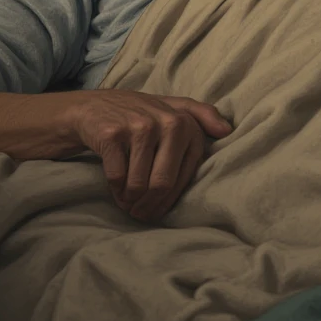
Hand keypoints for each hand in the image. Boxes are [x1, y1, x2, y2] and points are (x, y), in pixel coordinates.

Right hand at [70, 89, 232, 221]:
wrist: (92, 106)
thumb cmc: (138, 114)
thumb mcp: (171, 109)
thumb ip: (201, 115)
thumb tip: (228, 129)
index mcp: (185, 123)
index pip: (184, 176)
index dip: (169, 200)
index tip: (158, 208)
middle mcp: (166, 121)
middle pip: (162, 184)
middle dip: (149, 206)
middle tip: (139, 213)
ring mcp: (139, 126)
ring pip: (138, 185)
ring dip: (131, 201)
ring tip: (127, 201)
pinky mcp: (112, 134)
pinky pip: (117, 178)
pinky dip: (116, 191)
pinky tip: (116, 189)